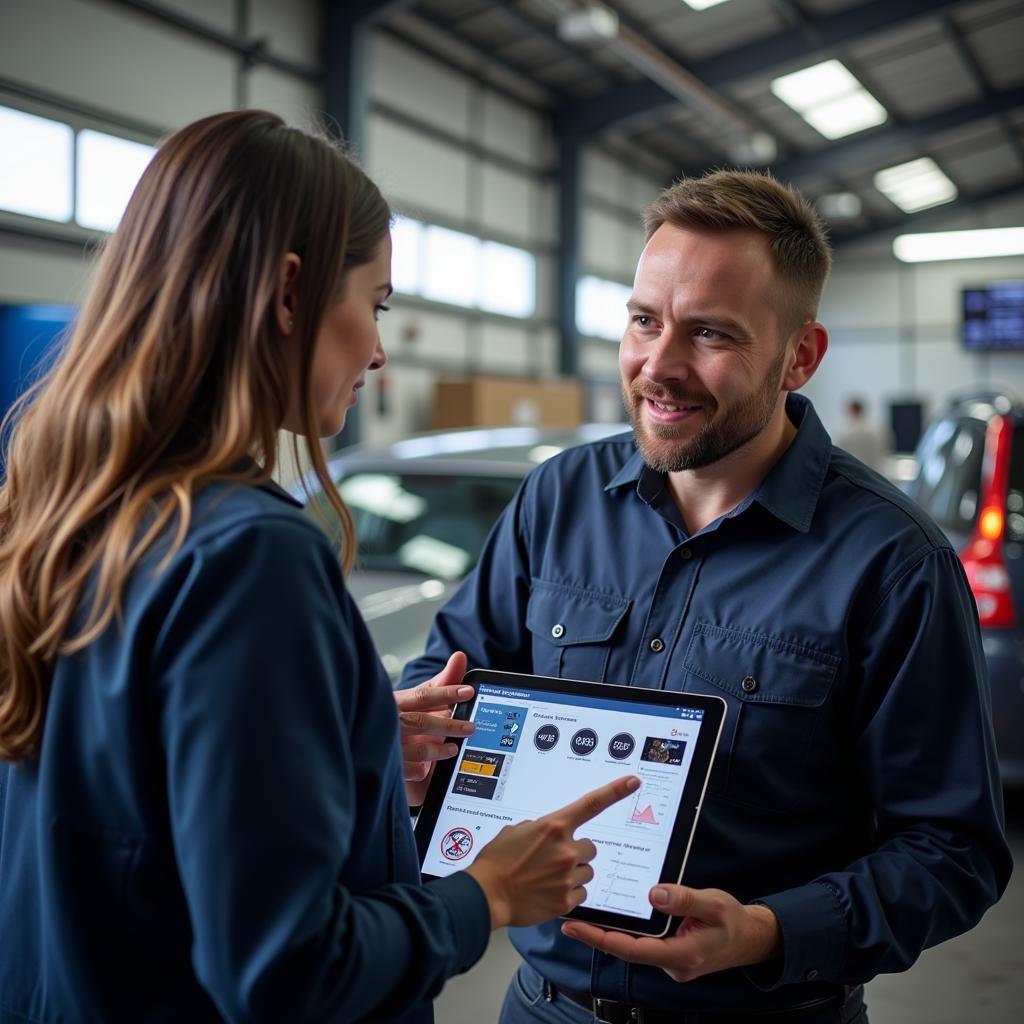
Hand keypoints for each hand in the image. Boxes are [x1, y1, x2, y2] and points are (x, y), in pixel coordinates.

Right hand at [395, 652, 474, 806]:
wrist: (374, 746)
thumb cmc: (403, 716)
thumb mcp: (421, 698)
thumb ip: (442, 681)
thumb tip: (460, 656)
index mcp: (397, 701)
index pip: (423, 695)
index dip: (447, 692)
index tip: (469, 691)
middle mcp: (389, 721)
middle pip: (421, 722)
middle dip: (448, 725)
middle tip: (471, 727)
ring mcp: (386, 744)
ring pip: (417, 749)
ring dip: (438, 750)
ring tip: (454, 749)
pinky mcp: (387, 767)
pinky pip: (407, 771)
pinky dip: (420, 770)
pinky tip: (428, 768)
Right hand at [467, 775, 640, 929]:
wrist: (487, 895)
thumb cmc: (497, 861)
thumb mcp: (516, 832)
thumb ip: (540, 829)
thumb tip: (550, 835)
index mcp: (553, 826)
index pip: (591, 804)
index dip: (615, 791)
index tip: (633, 782)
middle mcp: (565, 849)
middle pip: (590, 847)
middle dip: (577, 851)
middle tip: (554, 859)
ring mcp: (568, 876)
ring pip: (586, 870)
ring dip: (573, 872)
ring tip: (548, 877)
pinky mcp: (566, 900)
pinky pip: (580, 892)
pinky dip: (569, 892)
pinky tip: (549, 891)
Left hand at [561, 884, 781, 981]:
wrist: (751, 939)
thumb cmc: (734, 922)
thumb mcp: (714, 903)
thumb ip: (685, 899)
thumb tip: (655, 894)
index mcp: (681, 955)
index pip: (631, 949)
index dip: (600, 938)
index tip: (575, 926)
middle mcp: (672, 964)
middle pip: (625, 950)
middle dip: (596, 936)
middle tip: (568, 918)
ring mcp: (670, 962)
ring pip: (633, 948)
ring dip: (608, 934)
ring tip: (582, 915)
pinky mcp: (670, 954)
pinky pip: (642, 943)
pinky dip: (625, 931)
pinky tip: (611, 916)